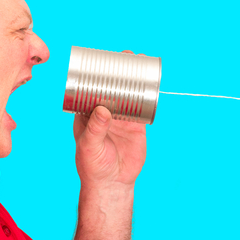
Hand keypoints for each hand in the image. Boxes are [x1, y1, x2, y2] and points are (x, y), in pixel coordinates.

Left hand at [72, 51, 147, 187]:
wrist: (112, 183)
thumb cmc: (92, 165)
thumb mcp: (90, 146)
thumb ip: (95, 129)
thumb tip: (102, 110)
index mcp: (87, 112)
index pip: (90, 88)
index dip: (96, 73)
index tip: (102, 60)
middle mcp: (104, 111)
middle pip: (111, 86)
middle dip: (118, 70)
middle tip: (127, 56)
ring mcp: (121, 117)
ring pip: (128, 93)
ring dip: (134, 78)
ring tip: (141, 63)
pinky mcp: (137, 125)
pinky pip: (143, 106)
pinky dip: (148, 95)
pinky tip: (152, 83)